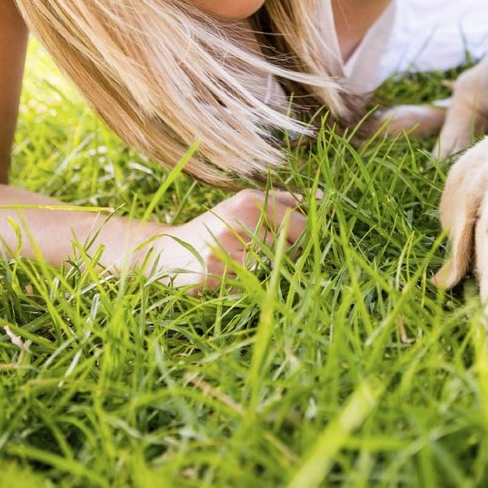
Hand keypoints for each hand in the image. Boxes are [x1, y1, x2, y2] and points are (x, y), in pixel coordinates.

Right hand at [127, 188, 306, 290]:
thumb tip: (324, 198)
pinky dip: (247, 288)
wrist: (163, 252)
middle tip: (270, 261)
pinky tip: (232, 280)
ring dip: (268, 275)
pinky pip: (249, 288)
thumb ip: (284, 201)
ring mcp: (225, 247)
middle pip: (289, 250)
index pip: (300, 225)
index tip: (298, 248)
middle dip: (287, 260)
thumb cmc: (213, 227)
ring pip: (271, 271)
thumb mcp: (244, 205)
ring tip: (248, 268)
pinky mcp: (213, 274)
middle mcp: (238, 220)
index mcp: (249, 201)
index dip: (306, 241)